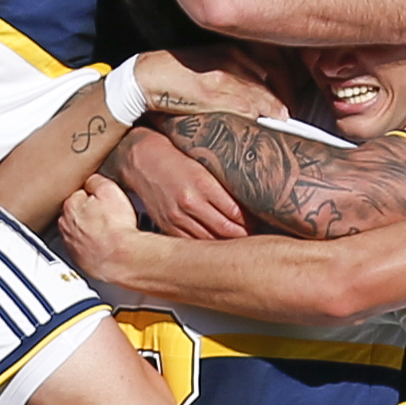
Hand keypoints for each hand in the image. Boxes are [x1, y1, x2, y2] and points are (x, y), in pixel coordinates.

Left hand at [57, 174, 146, 276]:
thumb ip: (96, 181)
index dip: (94, 196)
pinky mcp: (79, 260)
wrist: (122, 258)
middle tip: (108, 216)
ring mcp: (71, 244)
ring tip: (108, 232)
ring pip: (79, 232)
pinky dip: (92, 248)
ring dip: (90, 231)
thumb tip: (92, 180)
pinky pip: (84, 250)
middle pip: (77, 214)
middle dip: (89, 213)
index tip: (103, 200)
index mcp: (70, 206)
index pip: (78, 194)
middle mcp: (66, 226)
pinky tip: (105, 246)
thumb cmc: (117, 228)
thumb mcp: (109, 190)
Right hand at [110, 127, 249, 239]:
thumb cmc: (175, 157)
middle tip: (259, 236)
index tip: (264, 222)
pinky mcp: (167, 226)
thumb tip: (250, 198)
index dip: (254, 222)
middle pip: (227, 231)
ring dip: (229, 244)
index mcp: (203, 184)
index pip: (237, 213)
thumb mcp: (205, 164)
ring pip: (211, 241)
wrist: (141, 159)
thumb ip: (226, 183)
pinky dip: (208, 248)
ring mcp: (177, 217)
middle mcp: (190, 203)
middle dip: (246, 236)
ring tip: (243, 243)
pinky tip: (218, 246)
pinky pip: (193, 244)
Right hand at [134, 46, 284, 122]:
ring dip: (274, 111)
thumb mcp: (211, 66)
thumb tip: (258, 96)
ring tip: (282, 125)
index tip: (288, 103)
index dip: (286, 86)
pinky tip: (265, 127)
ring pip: (262, 94)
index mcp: (233, 49)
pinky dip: (259, 117)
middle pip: (273, 79)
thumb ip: (235, 75)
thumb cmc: (177, 75)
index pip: (273, 65)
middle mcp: (232, 57)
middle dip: (284, 99)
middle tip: (288, 118)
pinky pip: (246, 106)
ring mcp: (224, 74)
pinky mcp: (214, 92)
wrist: (147, 76)